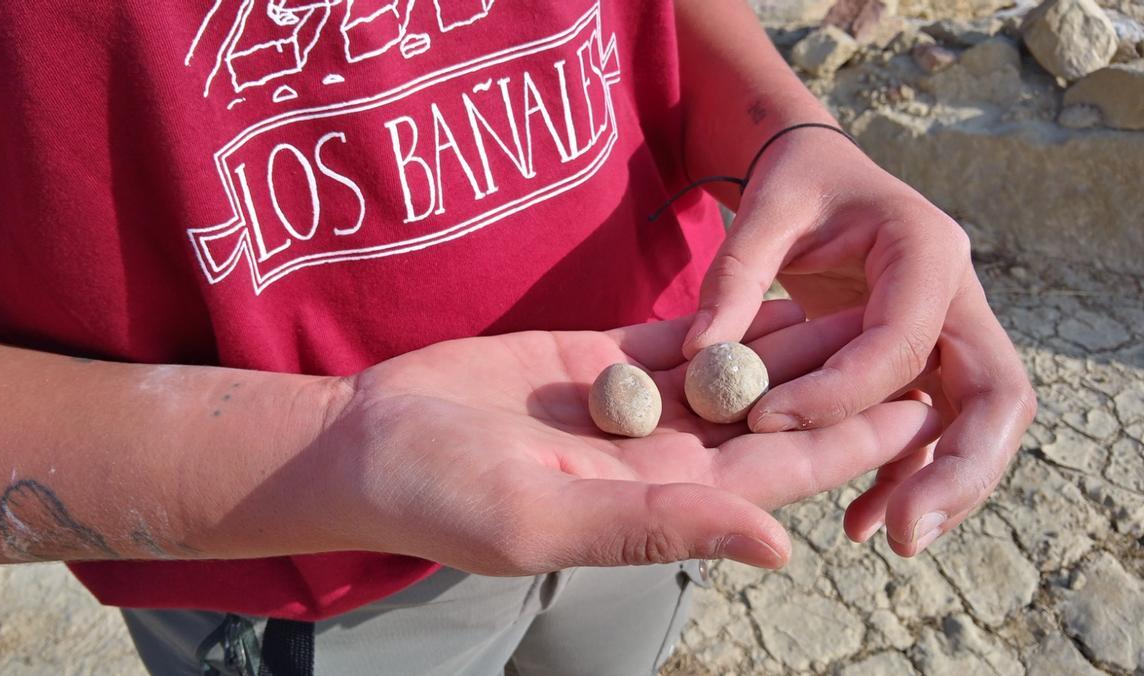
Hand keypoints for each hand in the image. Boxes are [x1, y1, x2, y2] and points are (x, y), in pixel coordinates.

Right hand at [324, 301, 940, 574]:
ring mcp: (628, 406)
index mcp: (655, 502)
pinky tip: (775, 288)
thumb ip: (660, 527)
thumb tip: (778, 546)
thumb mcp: (547, 518)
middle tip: (918, 345)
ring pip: (733, 371)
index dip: (845, 444)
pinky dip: (728, 316)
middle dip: (841, 387)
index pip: (772, 473)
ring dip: (795, 342)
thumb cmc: (443, 495)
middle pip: (770, 418)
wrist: (370, 441)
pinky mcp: (596, 360)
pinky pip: (678, 336)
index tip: (915, 414)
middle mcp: (656, 457)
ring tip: (865, 305)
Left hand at [682, 128, 1036, 556]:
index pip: (902, 339)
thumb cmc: (796, 185)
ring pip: (980, 423)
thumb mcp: (764, 208)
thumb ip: (736, 273)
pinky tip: (862, 521)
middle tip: (905, 534)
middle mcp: (958, 296)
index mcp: (925, 249)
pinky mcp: (931, 363)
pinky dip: (910, 475)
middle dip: (959, 469)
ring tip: (887, 537)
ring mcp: (954, 333)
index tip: (768, 422)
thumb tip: (702, 355)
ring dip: (944, 486)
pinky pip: (937, 428)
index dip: (840, 390)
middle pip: (996, 394)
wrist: (824, 174)